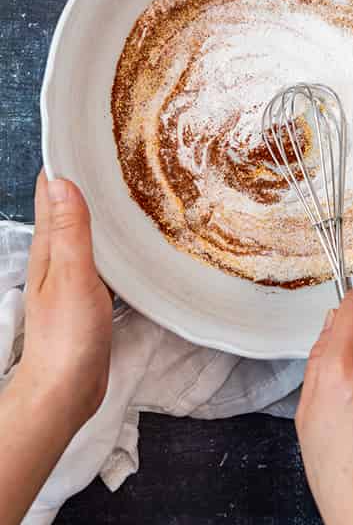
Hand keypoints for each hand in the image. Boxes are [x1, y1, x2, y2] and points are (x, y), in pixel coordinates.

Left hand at [0, 175, 112, 524]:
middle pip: (68, 204)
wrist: (64, 394)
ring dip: (101, 204)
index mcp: (48, 246)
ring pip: (86, 227)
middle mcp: (55, 255)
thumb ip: (70, 230)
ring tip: (131, 180)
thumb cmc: (66, 337)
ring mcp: (71, 275)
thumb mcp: (71, 276)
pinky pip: (100, 253)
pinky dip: (113, 235)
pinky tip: (132, 235)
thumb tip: (64, 179)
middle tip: (119, 146)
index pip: (51, 190)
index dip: (63, 158)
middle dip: (86, 174)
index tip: (85, 130)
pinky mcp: (89, 293)